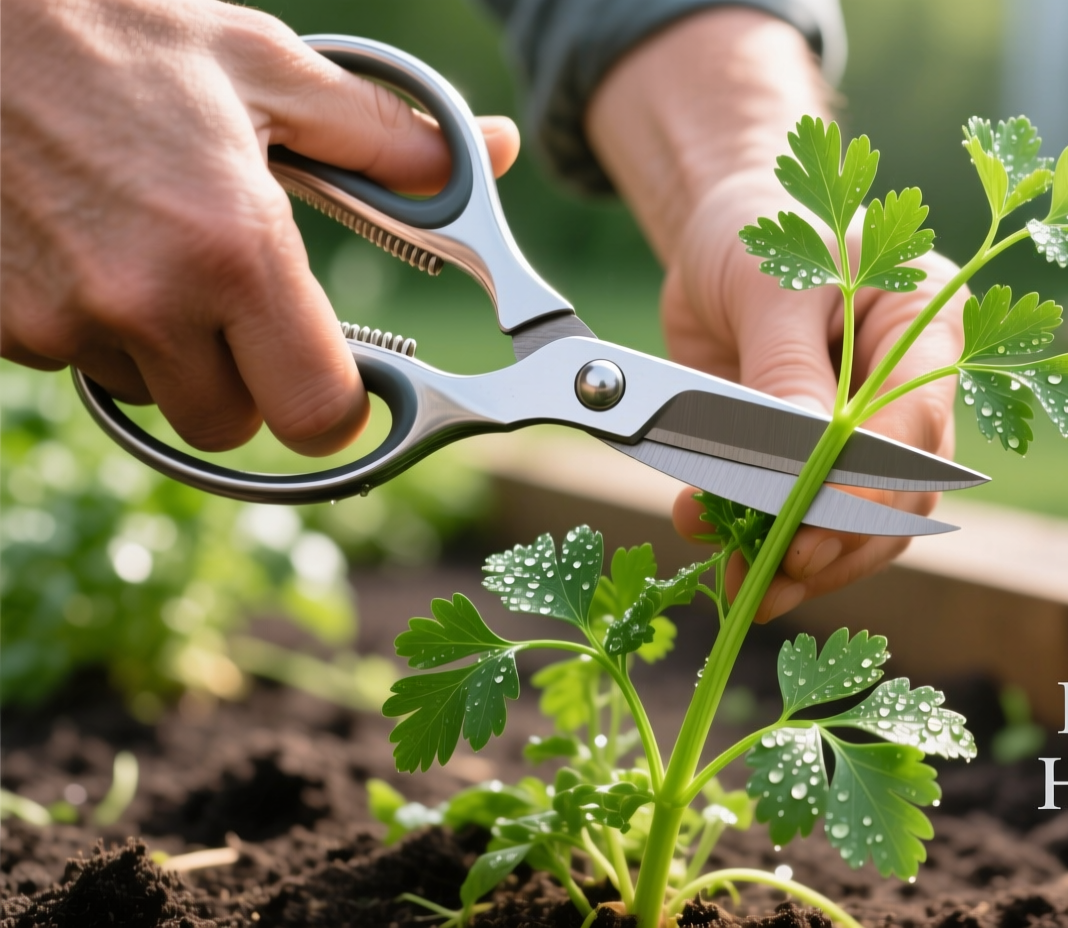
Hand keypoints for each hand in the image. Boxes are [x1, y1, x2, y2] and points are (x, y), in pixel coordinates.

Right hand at [0, 0, 518, 453]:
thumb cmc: (114, 30)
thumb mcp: (267, 68)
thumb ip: (388, 136)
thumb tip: (495, 149)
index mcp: (234, 249)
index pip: (316, 415)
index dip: (337, 405)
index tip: (338, 374)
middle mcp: (147, 301)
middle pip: (234, 425)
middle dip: (252, 382)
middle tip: (244, 302)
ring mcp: (62, 320)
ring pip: (155, 398)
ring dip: (169, 354)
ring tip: (157, 250)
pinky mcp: (1, 324)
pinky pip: (78, 365)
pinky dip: (96, 329)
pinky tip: (90, 247)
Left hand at [664, 181, 962, 620]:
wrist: (716, 243)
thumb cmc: (758, 234)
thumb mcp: (770, 284)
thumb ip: (783, 371)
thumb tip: (793, 462)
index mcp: (928, 324)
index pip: (915, 427)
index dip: (869, 489)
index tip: (813, 528)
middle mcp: (914, 389)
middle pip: (902, 494)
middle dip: (838, 543)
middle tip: (777, 568)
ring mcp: (870, 433)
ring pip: (863, 527)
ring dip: (805, 566)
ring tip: (745, 582)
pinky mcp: (821, 463)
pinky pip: (809, 523)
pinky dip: (764, 546)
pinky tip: (719, 551)